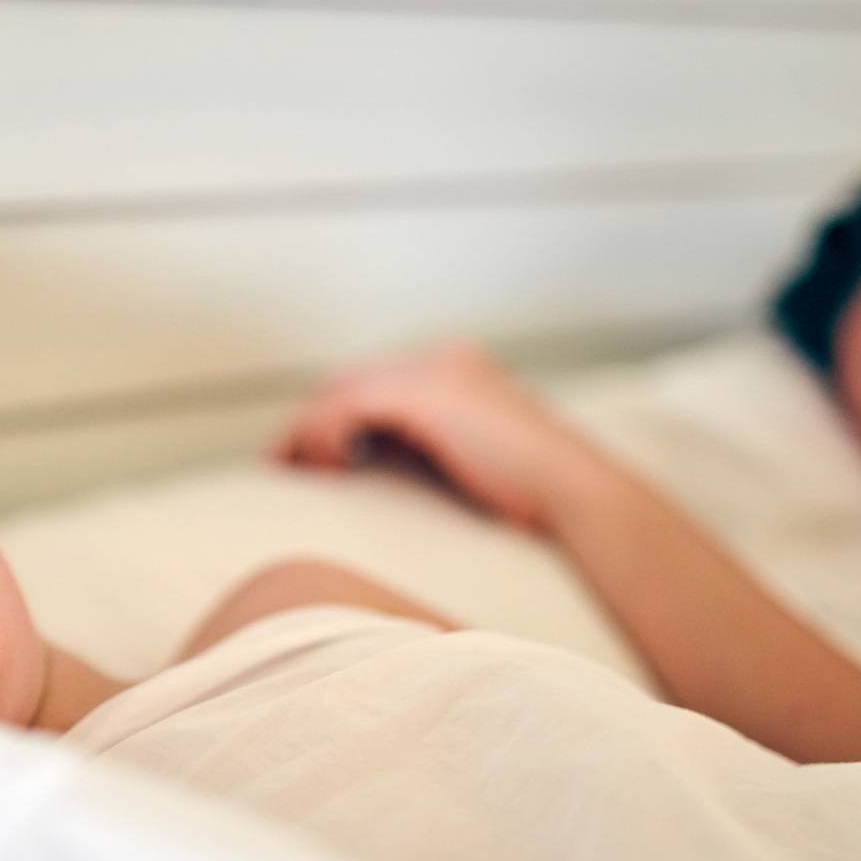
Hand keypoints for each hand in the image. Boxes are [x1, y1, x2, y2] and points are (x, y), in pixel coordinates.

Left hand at [274, 343, 610, 531]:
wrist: (576, 495)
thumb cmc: (538, 499)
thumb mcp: (478, 466)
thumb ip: (436, 455)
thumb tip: (386, 472)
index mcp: (462, 371)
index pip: (381, 384)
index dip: (340, 418)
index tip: (315, 458)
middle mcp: (446, 360)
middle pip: (354, 380)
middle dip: (314, 421)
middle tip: (285, 464)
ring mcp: (436, 370)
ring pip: (345, 391)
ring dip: (311, 431)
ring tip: (295, 471)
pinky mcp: (426, 394)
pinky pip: (350, 407)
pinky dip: (328, 435)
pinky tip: (329, 468)